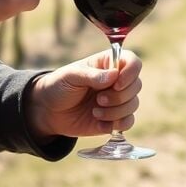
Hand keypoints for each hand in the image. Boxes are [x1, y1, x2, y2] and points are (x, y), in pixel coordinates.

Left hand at [26, 49, 142, 138]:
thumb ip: (91, 75)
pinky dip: (117, 124)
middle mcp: (117, 81)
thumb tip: (113, 76)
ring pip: (133, 105)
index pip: (133, 62)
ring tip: (95, 111)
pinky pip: (128, 122)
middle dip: (118, 96)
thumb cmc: (59, 86)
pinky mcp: (114, 118)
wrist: (49, 111)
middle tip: (98, 99)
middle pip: (137, 86)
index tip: (117, 83)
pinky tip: (99, 123)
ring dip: (115, 111)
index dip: (131, 73)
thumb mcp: (71, 76)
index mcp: (108, 64)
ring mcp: (117, 100)